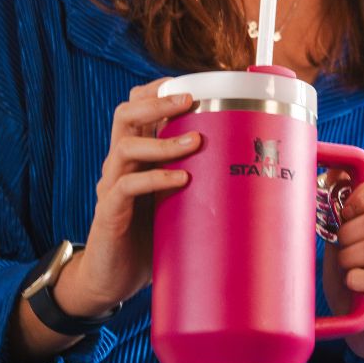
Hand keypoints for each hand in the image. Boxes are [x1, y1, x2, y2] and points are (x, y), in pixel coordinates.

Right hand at [55, 81, 198, 319]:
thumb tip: (254, 172)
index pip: (137, 108)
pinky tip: (180, 180)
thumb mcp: (178, 203)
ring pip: (125, 146)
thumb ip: (200, 183)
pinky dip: (155, 179)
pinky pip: (126, 187)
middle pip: (125, 115)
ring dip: (163, 140)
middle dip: (157, 102)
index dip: (158, 90)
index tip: (192, 83)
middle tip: (191, 99)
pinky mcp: (109, 214)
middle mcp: (119, 165)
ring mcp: (111, 187)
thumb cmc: (149, 239)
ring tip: (195, 141)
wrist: (112, 279)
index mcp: (136, 157)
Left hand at [323, 173, 363, 362]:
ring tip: (347, 271)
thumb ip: (340, 215)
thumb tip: (332, 172)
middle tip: (342, 250)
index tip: (345, 214)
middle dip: (348, 233)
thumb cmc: (352, 280)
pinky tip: (353, 285)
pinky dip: (357, 280)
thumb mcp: (342, 244)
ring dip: (350, 259)